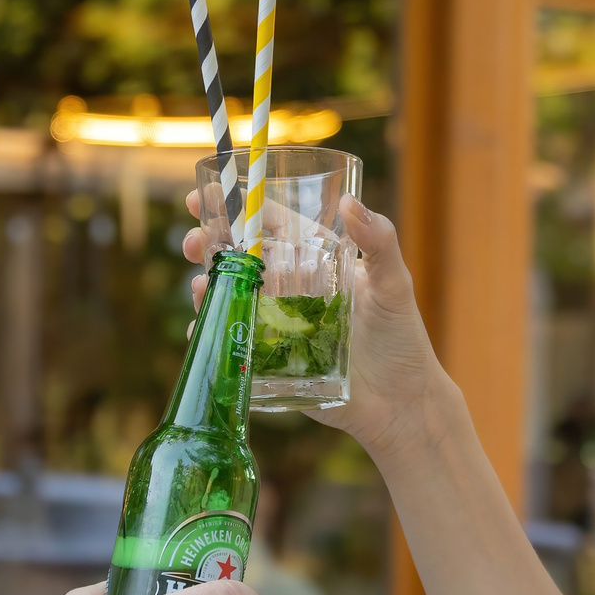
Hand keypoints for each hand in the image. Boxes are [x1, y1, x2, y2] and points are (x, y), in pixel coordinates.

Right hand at [180, 193, 449, 460]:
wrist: (400, 403)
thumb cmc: (401, 339)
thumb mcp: (394, 284)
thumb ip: (379, 242)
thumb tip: (350, 202)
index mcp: (316, 260)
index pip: (271, 225)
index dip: (238, 207)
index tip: (205, 192)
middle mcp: (291, 287)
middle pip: (241, 257)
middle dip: (210, 244)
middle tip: (193, 242)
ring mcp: (276, 322)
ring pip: (230, 295)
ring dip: (207, 286)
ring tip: (200, 285)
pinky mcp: (269, 358)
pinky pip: (232, 339)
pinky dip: (211, 331)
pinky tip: (202, 327)